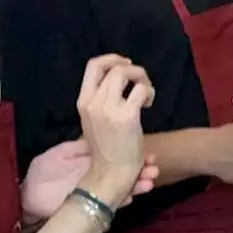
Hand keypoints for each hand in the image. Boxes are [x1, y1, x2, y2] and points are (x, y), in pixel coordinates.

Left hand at [21, 139, 160, 221]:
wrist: (28, 196)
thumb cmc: (43, 173)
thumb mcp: (62, 152)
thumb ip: (82, 145)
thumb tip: (99, 135)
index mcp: (93, 161)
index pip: (117, 155)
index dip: (132, 153)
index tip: (147, 151)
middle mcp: (99, 176)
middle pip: (125, 172)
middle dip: (141, 169)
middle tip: (153, 167)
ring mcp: (97, 191)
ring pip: (122, 187)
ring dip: (138, 184)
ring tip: (149, 180)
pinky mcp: (92, 206)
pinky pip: (112, 203)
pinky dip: (123, 199)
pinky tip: (132, 195)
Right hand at [76, 54, 154, 206]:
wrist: (110, 174)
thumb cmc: (106, 148)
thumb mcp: (95, 120)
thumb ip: (102, 99)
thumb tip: (119, 77)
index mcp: (83, 102)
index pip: (92, 66)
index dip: (111, 59)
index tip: (125, 64)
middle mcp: (93, 102)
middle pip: (113, 66)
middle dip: (133, 68)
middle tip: (142, 80)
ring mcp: (109, 109)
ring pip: (126, 72)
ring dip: (142, 78)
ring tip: (146, 94)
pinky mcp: (127, 116)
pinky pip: (141, 89)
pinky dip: (149, 92)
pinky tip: (148, 104)